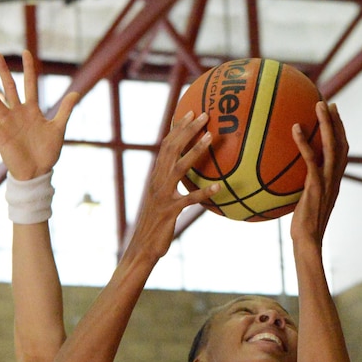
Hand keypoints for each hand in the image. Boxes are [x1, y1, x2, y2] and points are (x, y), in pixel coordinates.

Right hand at [0, 50, 78, 180]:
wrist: (37, 172)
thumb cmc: (48, 152)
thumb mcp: (58, 129)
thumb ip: (65, 110)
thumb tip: (77, 92)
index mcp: (32, 110)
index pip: (30, 85)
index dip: (28, 69)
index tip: (26, 52)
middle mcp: (18, 113)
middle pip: (10, 88)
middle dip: (4, 71)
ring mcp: (7, 123)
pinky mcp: (0, 136)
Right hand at [126, 111, 218, 261]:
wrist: (143, 248)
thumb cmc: (157, 226)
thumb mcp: (164, 202)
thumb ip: (173, 187)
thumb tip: (189, 178)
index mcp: (157, 176)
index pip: (166, 145)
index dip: (178, 128)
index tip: (191, 112)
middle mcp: (158, 181)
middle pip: (172, 148)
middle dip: (188, 129)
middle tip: (206, 114)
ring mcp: (163, 196)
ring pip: (180, 167)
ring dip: (196, 150)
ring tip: (211, 137)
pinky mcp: (170, 212)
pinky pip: (189, 200)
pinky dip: (204, 193)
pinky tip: (219, 187)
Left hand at [289, 100, 348, 247]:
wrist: (308, 241)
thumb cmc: (303, 229)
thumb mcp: (304, 205)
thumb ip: (302, 191)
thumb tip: (284, 182)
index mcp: (334, 183)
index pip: (342, 153)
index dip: (340, 134)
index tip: (334, 117)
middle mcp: (335, 179)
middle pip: (342, 144)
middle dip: (336, 122)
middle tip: (328, 103)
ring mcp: (327, 182)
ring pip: (332, 146)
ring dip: (327, 123)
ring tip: (319, 105)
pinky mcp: (316, 186)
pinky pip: (311, 159)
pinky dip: (305, 142)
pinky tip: (294, 128)